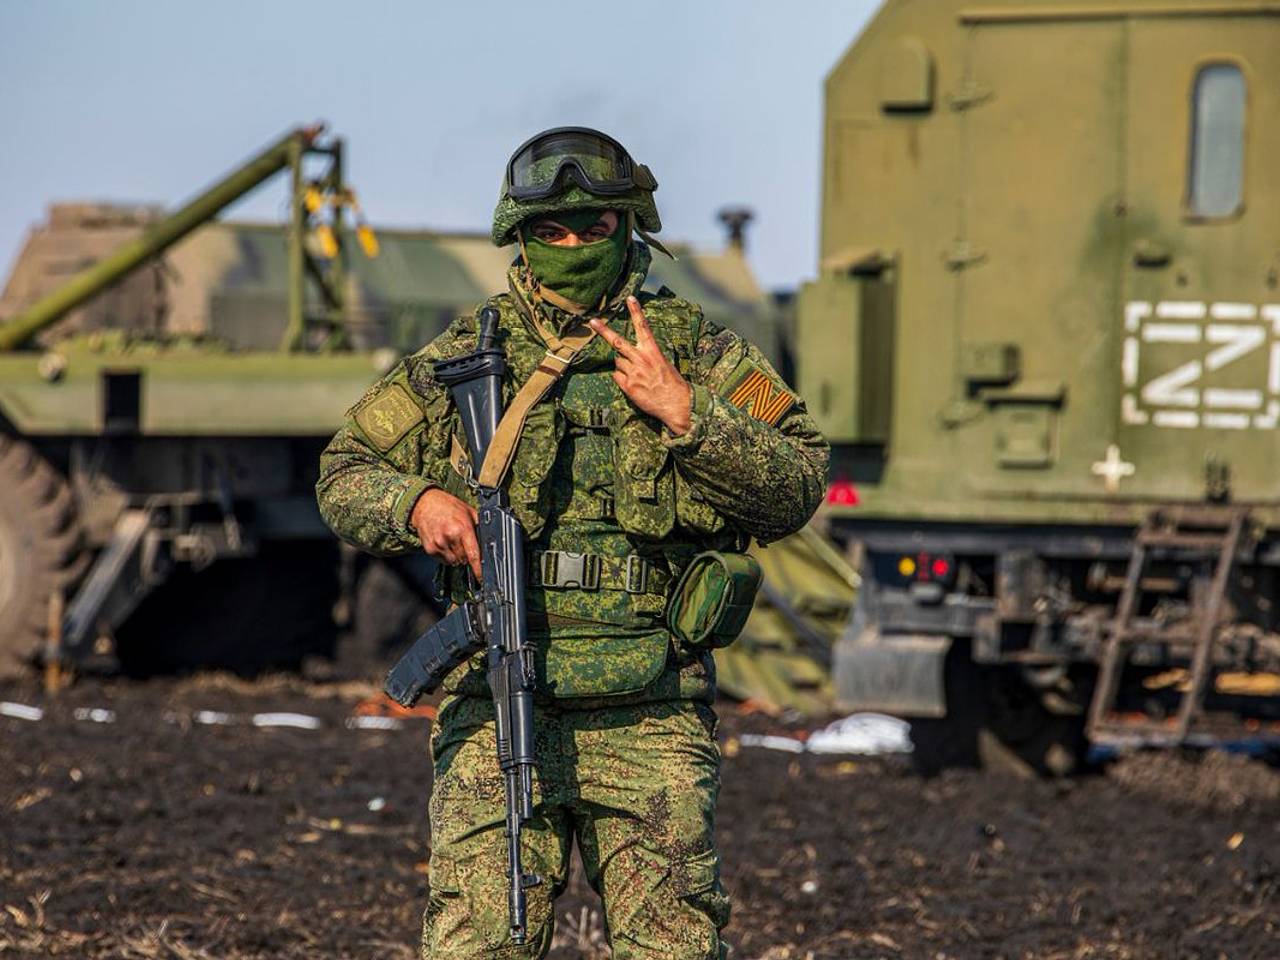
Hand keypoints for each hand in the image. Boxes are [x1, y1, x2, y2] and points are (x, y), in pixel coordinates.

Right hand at [410, 488, 481, 579]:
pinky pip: (444, 560)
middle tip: (462, 542)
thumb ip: (479, 526)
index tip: (481, 577)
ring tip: (453, 541)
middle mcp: (450, 537)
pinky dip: (446, 555)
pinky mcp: (430, 549)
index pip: (473, 554)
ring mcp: (439, 544)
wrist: (425, 503)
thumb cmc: (448, 506)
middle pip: (464, 559)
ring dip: (456, 556)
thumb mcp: (469, 511)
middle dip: (466, 554)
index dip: (478, 568)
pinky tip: (445, 542)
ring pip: (454, 561)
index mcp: (462, 528)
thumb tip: (488, 540)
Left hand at [589, 297, 692, 435]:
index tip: (630, 299)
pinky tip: (633, 384)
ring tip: (636, 374)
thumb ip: (648, 356)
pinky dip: (622, 378)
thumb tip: (633, 355)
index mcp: (653, 351)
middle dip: (604, 331)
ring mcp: (633, 372)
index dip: (636, 312)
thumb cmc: (672, 384)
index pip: (643, 327)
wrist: (676, 404)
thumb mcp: (664, 364)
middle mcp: (641, 359)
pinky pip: (617, 376)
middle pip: (618, 342)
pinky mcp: (628, 386)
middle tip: (593, 321)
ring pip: (617, 361)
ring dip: (623, 365)